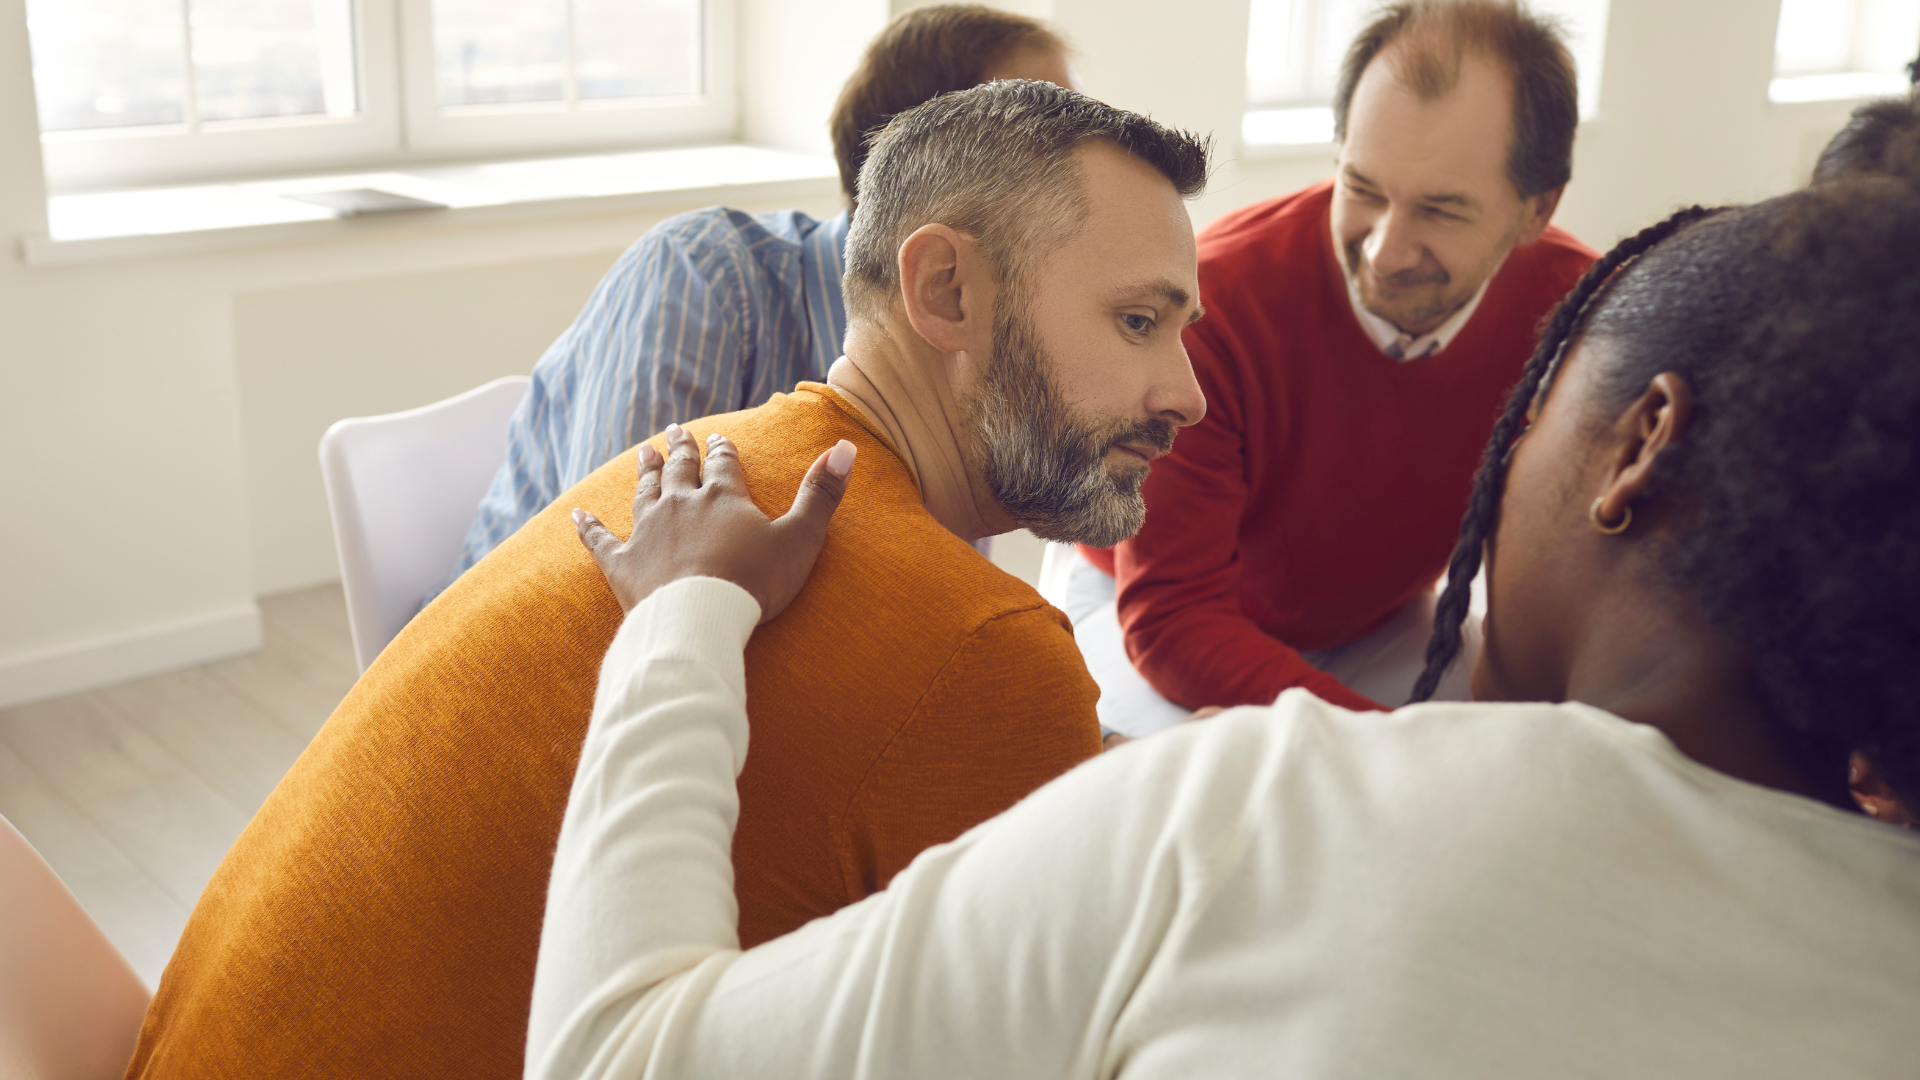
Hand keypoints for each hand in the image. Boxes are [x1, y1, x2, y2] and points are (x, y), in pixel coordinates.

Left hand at [572, 424, 856, 623]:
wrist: (699, 619)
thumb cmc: (755, 582)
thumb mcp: (800, 538)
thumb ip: (821, 494)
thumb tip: (846, 447)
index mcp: (724, 498)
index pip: (724, 464)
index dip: (722, 450)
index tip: (718, 437)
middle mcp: (681, 505)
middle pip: (679, 469)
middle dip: (680, 449)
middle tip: (675, 432)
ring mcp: (648, 532)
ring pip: (644, 492)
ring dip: (644, 471)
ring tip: (643, 452)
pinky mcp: (623, 564)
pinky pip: (600, 539)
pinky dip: (588, 526)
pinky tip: (576, 513)